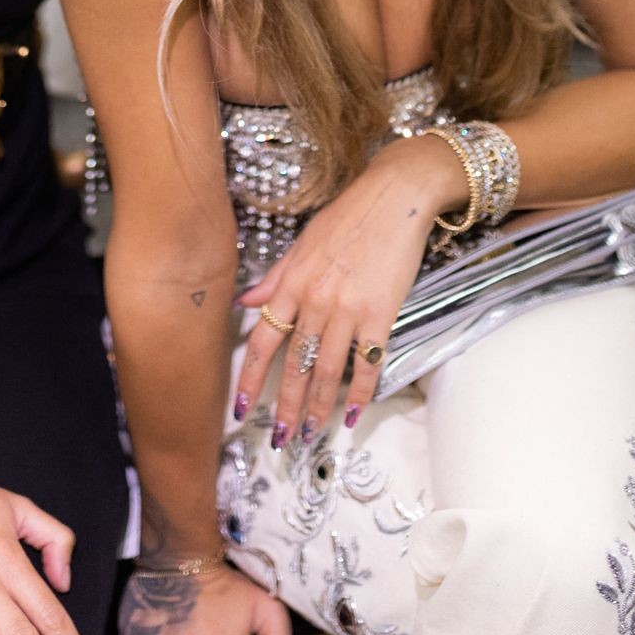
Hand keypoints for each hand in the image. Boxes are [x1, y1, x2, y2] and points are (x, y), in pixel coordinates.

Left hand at [233, 135, 464, 443]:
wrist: (394, 198)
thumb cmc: (348, 218)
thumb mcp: (302, 243)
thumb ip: (275, 278)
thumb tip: (246, 302)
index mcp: (292, 283)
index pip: (262, 340)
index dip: (250, 378)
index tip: (240, 408)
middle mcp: (315, 300)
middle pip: (294, 364)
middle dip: (284, 405)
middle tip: (279, 437)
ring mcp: (348, 309)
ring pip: (327, 369)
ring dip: (318, 406)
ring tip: (309, 433)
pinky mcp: (381, 313)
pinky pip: (367, 361)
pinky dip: (360, 391)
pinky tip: (353, 412)